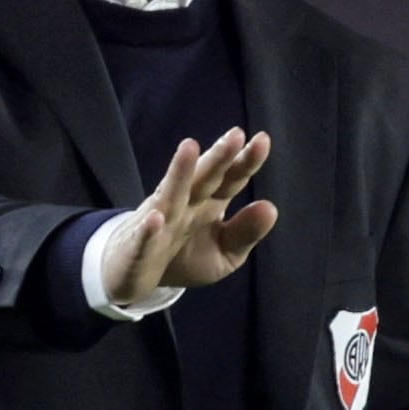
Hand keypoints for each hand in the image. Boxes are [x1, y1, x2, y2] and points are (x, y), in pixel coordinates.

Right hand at [102, 129, 276, 301]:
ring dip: (179, 173)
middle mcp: (184, 205)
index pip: (230, 179)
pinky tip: (156, 217)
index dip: (245, 161)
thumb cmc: (185, 258)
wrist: (136, 275)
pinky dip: (148, 230)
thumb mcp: (224, 253)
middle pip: (203, 178)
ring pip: (170, 196)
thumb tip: (271, 208)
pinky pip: (144, 238)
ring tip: (190, 147)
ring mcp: (159, 223)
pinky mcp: (138, 248)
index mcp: (209, 203)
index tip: (262, 140)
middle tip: (235, 134)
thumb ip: (245, 233)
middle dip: (218, 157)